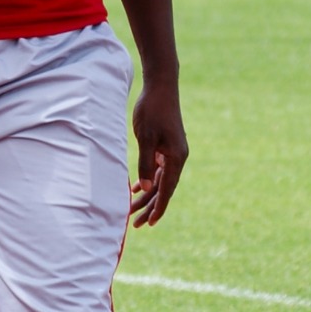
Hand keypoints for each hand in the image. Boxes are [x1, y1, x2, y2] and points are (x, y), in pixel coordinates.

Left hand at [129, 80, 187, 227]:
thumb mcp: (146, 138)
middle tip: (137, 225)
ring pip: (160, 180)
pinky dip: (149, 179)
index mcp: (176, 157)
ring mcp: (173, 152)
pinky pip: (159, 169)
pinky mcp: (167, 146)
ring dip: (148, 195)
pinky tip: (138, 187)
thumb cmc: (152, 110)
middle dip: (149, 206)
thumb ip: (146, 164)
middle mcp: (178, 157)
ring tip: (132, 210)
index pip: (167, 189)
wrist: (161, 87)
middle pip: (164, 188)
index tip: (150, 223)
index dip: (158, 208)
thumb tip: (148, 188)